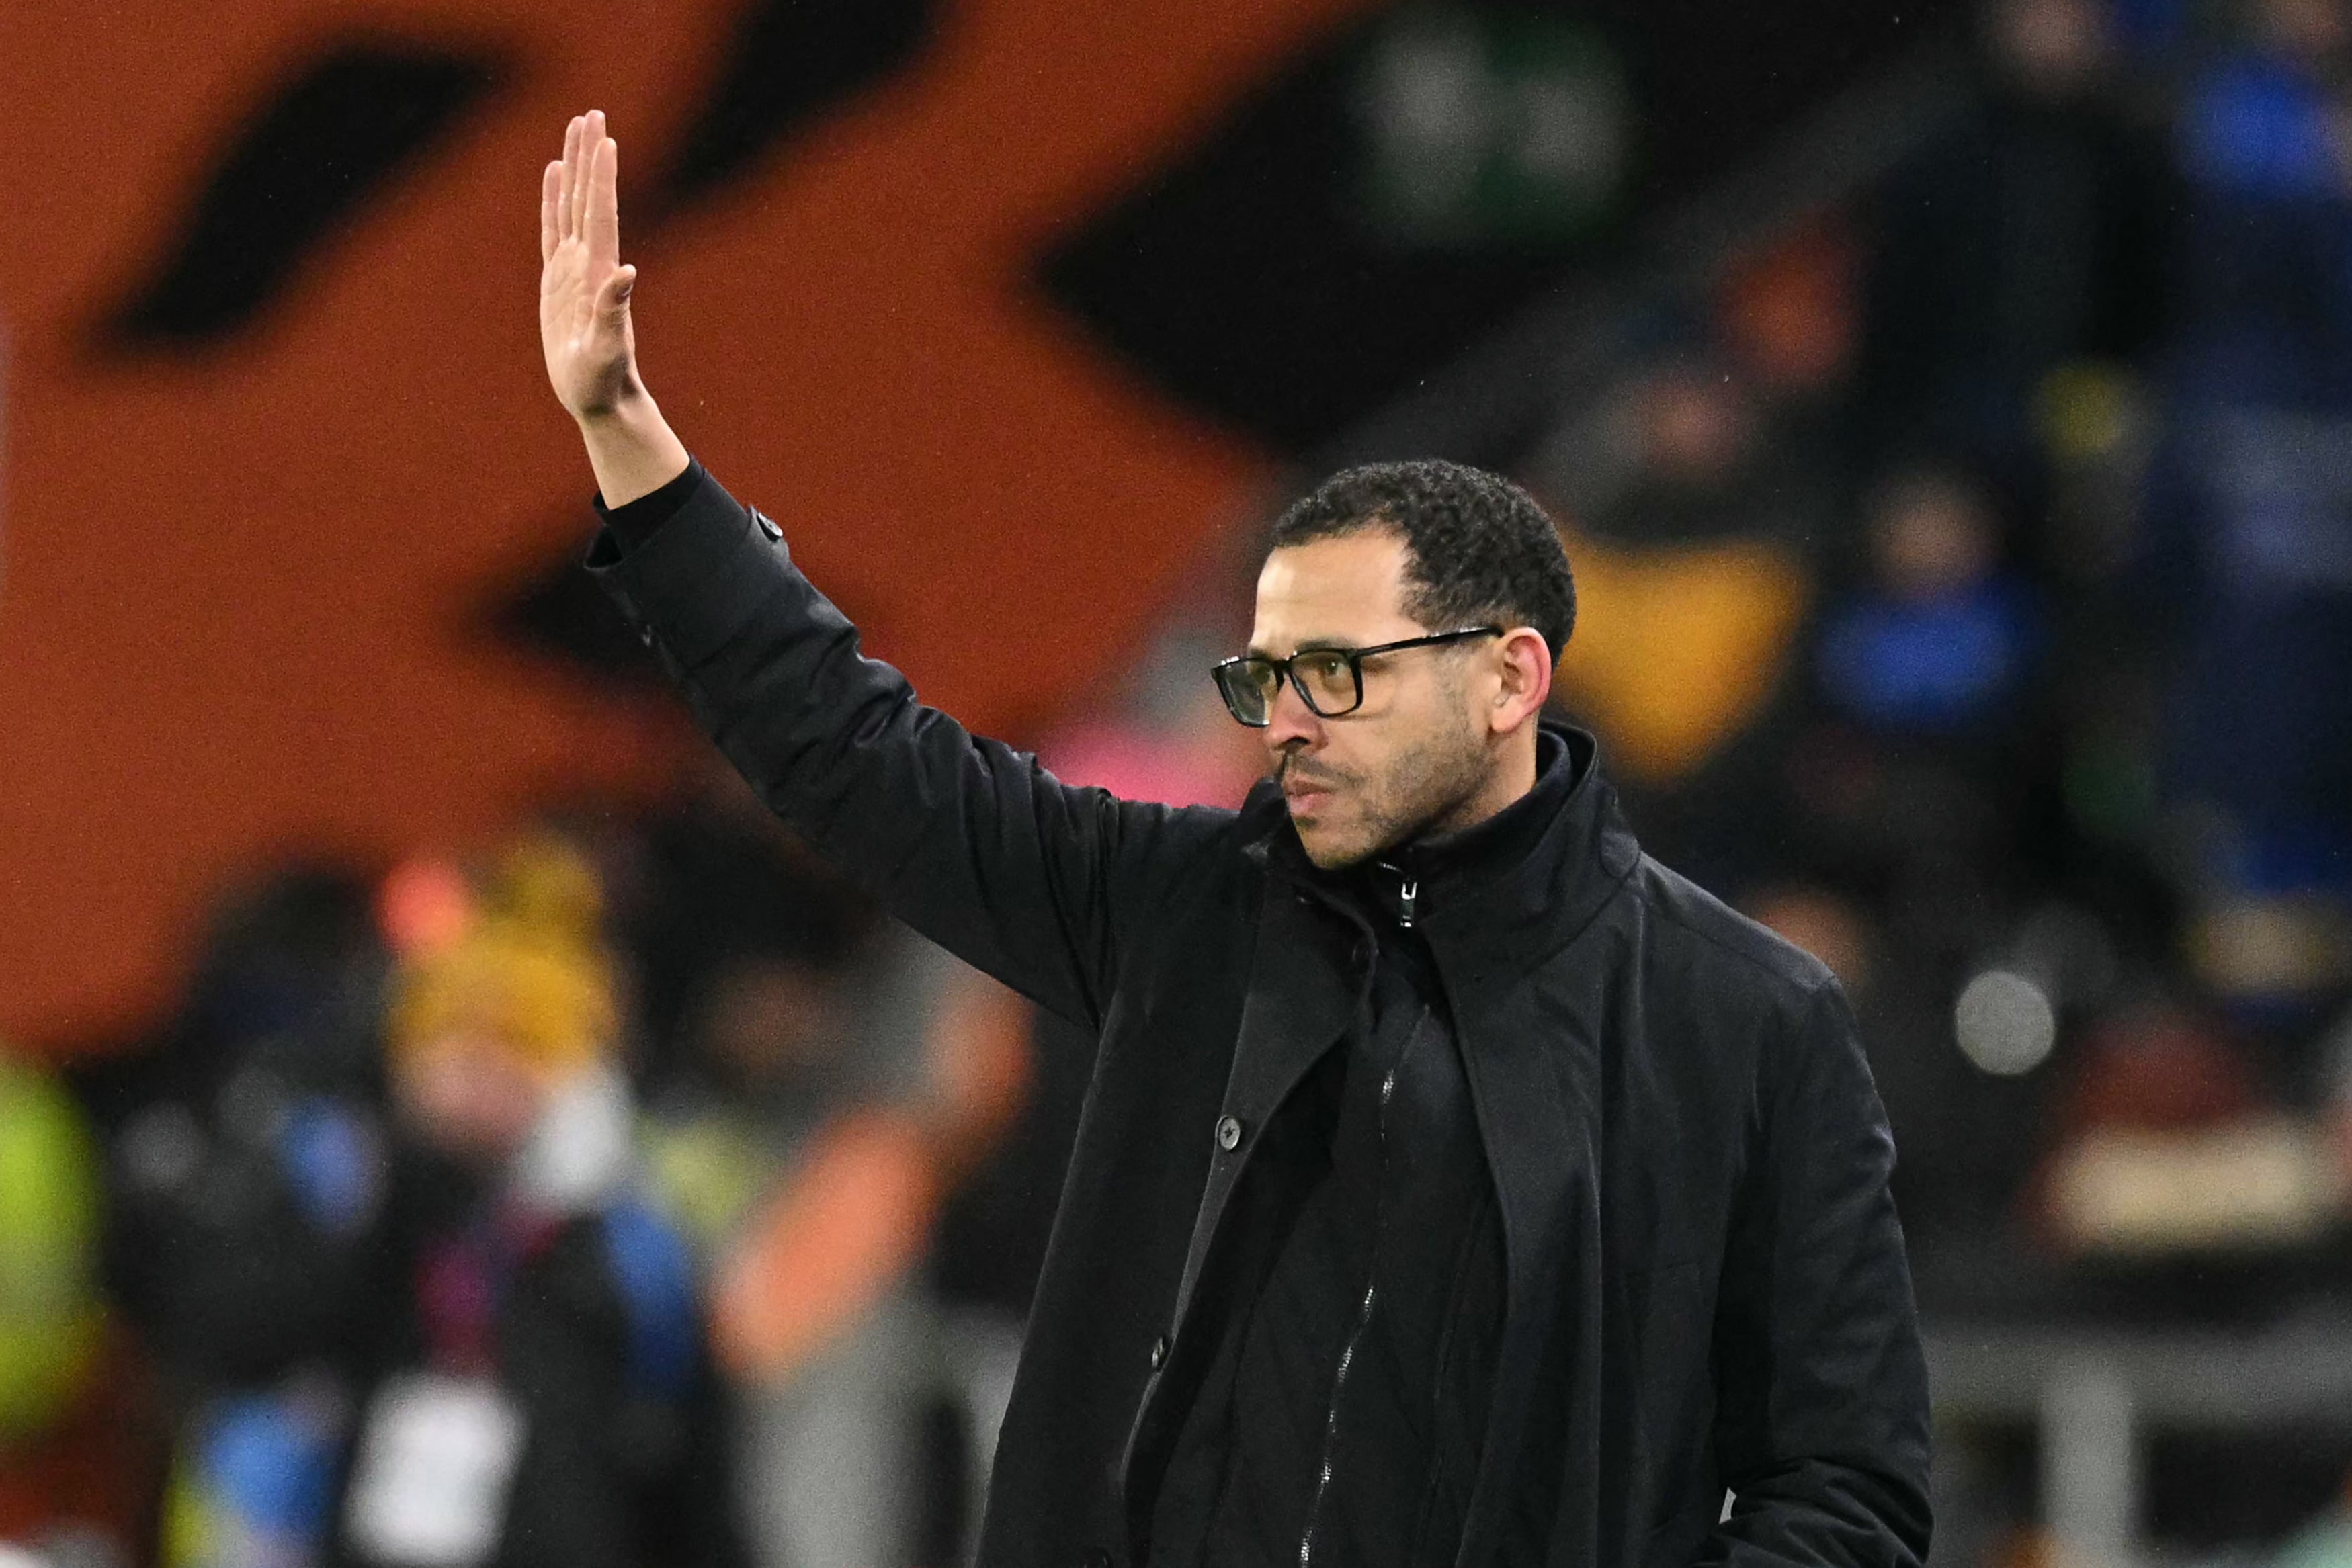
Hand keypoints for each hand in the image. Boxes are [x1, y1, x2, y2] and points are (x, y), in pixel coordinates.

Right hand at [540, 110, 640, 422]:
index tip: (605, 138)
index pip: (600, 213)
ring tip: (576, 127)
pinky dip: (554, 198)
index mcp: (599, 273)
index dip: (601, 176)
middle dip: (590, 156)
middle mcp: (589, 262)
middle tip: (592, 113)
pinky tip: (555, 173)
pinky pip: (553, 228)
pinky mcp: (558, 279)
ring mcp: (573, 268)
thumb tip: (627, 274)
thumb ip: (615, 312)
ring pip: (573, 204)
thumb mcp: (607, 350)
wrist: (600, 397)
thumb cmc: (603, 380)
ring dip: (576, 166)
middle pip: (588, 197)